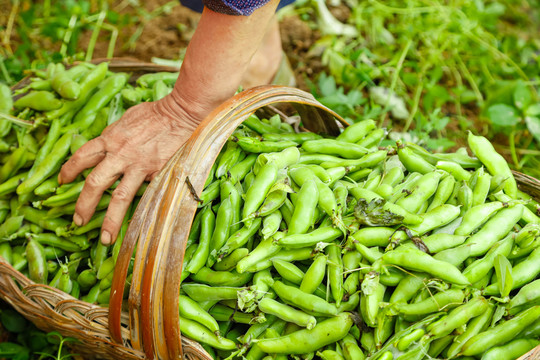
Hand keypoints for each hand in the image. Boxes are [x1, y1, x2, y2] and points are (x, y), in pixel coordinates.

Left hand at [59, 94, 200, 244]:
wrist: (180, 113)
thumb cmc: (156, 113)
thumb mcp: (127, 119)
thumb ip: (116, 134)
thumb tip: (109, 143)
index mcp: (110, 139)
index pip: (82, 157)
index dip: (69, 171)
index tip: (62, 182)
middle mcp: (120, 154)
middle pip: (94, 183)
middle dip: (83, 204)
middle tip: (77, 220)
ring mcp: (138, 166)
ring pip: (118, 197)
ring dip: (110, 221)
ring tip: (105, 239)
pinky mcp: (157, 173)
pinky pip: (145, 197)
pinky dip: (140, 212)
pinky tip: (137, 227)